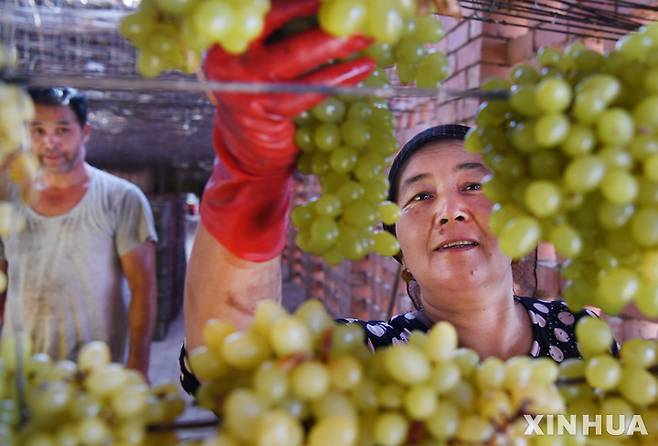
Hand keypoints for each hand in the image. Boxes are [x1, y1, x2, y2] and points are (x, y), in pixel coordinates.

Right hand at [200, 0, 374, 261]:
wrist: (249, 149)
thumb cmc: (265, 96)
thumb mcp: (268, 60)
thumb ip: (288, 35)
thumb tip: (333, 10)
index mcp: (230, 37)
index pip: (268, 11)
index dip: (301, 1)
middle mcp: (228, 56)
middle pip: (280, 27)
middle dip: (325, 21)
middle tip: (361, 14)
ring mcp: (242, 85)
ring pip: (295, 60)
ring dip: (337, 49)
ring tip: (368, 41)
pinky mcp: (261, 111)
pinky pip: (305, 92)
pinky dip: (337, 80)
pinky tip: (361, 71)